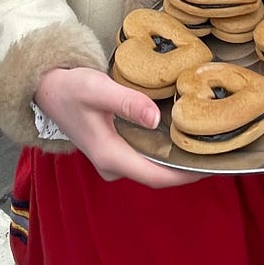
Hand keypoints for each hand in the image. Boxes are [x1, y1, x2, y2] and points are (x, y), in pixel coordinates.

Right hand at [35, 67, 204, 187]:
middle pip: (157, 175)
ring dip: (176, 161)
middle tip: (215, 153)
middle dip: (186, 169)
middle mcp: (112, 165)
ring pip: (151, 167)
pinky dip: (164, 151)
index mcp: (110, 156)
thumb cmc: (72, 88)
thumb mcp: (99, 89)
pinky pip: (145, 157)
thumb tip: (157, 119)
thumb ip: (128, 103)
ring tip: (204, 145)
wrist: (48, 90)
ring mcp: (113, 160)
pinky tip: (180, 137)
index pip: (155, 176)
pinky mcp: (115, 150)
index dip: (184, 175)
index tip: (210, 167)